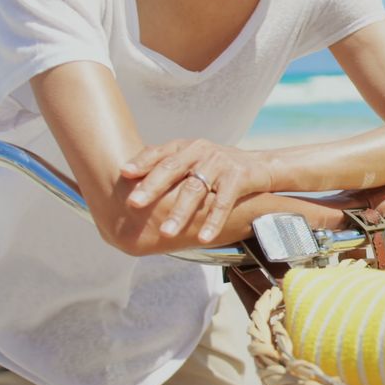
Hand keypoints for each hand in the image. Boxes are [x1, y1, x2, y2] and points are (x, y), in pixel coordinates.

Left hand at [121, 139, 273, 241]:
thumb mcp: (195, 160)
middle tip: (133, 203)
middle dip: (152, 187)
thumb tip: (130, 180)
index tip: (123, 173)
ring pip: (195, 189)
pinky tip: (203, 238)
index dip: (142, 162)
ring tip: (166, 232)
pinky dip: (213, 221)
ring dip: (179, 212)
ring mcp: (220, 163)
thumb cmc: (220, 167)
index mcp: (187, 147)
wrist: (261, 166)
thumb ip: (171, 166)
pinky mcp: (238, 177)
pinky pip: (222, 203)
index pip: (160, 153)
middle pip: (172, 169)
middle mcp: (201, 151)